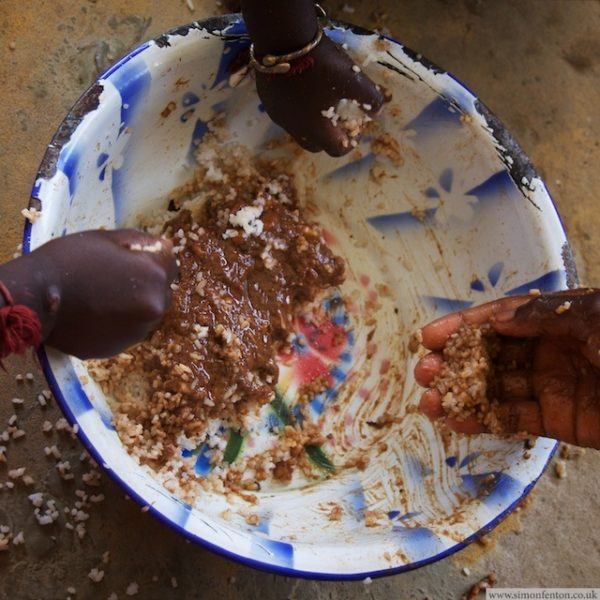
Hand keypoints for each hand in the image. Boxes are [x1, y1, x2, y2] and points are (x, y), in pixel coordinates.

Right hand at [17, 230, 176, 358]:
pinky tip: (96, 314)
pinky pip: (126, 332)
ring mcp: (137, 332)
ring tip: (103, 298)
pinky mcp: (119, 349)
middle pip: (161, 293)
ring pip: (145, 316)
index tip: (131, 260)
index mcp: (154, 277)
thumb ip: (143, 242)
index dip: (151, 260)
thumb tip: (166, 245)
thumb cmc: (71, 259)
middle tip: (115, 280)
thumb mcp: (109, 238)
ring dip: (133, 308)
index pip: (170, 265)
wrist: (37, 295)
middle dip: (146, 286)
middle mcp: (154, 308)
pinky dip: (117, 325)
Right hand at [255, 36, 385, 155]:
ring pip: (297, 130)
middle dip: (327, 138)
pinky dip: (295, 109)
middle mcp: (295, 128)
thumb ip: (369, 97)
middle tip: (336, 122)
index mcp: (316, 129)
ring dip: (310, 125)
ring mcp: (279, 116)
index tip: (353, 133)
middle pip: (314, 145)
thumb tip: (377, 110)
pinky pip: (284, 113)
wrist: (282, 41)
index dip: (347, 144)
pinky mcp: (268, 102)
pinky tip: (300, 91)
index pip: (335, 150)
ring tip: (318, 105)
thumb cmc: (320, 65)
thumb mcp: (351, 78)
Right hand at [414, 289, 599, 448]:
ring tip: (428, 402)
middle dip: (455, 361)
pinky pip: (514, 418)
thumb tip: (494, 317)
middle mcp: (550, 348)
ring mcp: (552, 385)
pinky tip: (457, 420)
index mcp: (558, 318)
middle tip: (424, 372)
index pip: (501, 317)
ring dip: (461, 394)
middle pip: (492, 353)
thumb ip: (540, 317)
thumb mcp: (593, 318)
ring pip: (496, 387)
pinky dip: (484, 419)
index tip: (429, 336)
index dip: (463, 325)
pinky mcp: (559, 420)